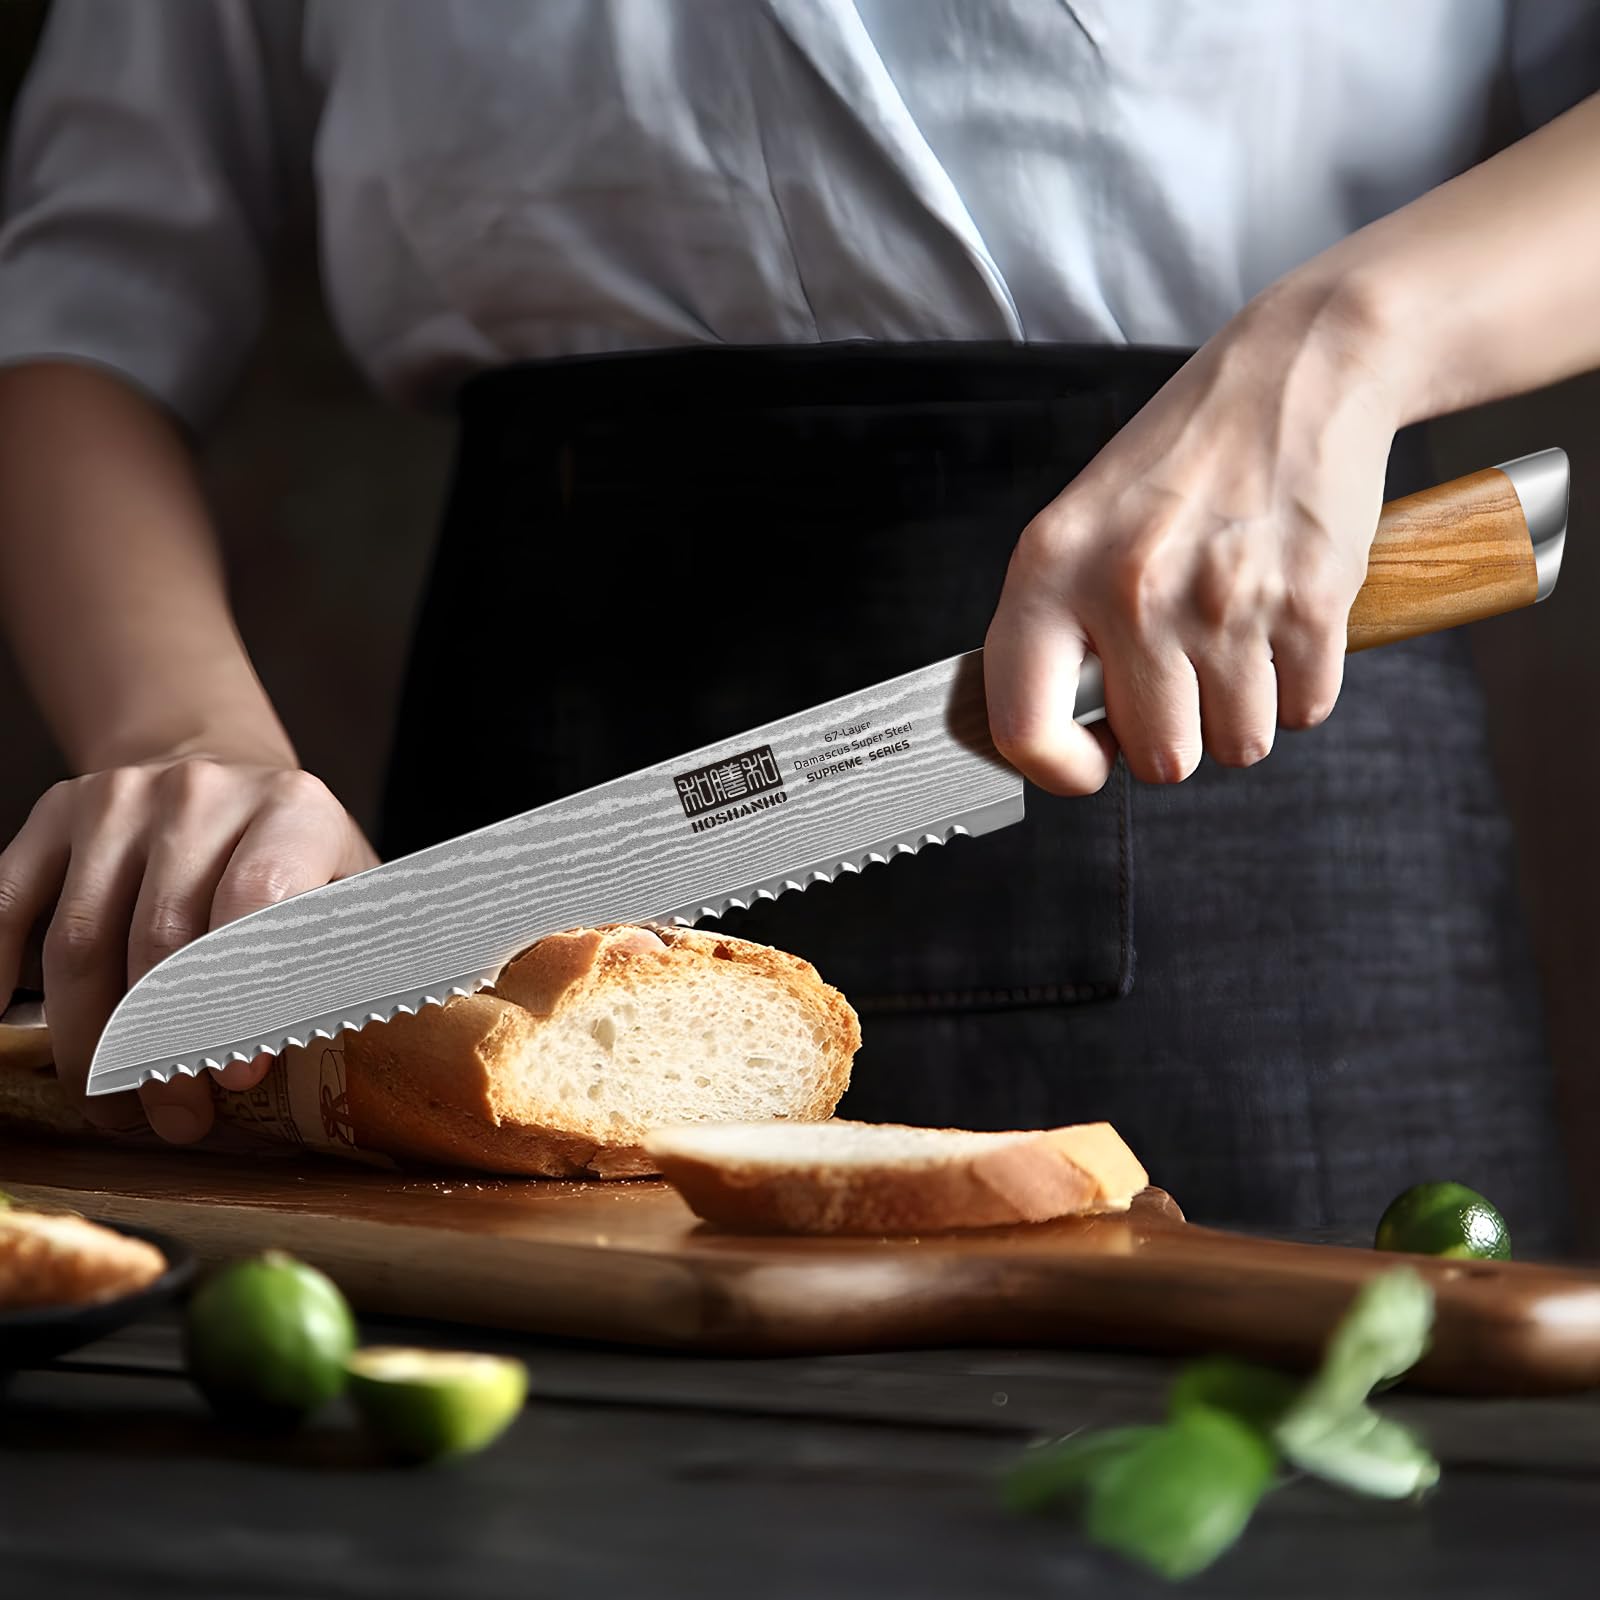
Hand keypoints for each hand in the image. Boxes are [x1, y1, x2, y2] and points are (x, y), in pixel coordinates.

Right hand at [0, 752, 378, 1142]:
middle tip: (178, 1120)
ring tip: (117, 1106)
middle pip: (162, 940)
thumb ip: (363, 955)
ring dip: (94, 1043)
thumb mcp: (350, 891)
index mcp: (295, 808)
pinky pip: (9, 909)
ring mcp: (118, 798)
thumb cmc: (294, 861)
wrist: (216, 774)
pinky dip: (5, 979)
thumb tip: (409, 1041)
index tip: (239, 1079)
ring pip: (81, 941)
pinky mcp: (53, 814)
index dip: (246, 1001)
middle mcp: (204, 792)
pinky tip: (21, 1036)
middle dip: (167, 1050)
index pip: (259, 907)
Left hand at [984, 282, 1401, 793]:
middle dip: (1178, 734)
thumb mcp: (1079, 531)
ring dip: (1243, 713)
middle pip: (1158, 759)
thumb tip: (1060, 742)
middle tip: (1184, 673)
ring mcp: (1222, 599)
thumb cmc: (1178, 465)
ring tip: (1235, 638)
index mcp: (1050, 573)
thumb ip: (1058, 634)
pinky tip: (1282, 622)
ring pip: (1238, 746)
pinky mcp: (1309, 600)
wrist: (1294, 375)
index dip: (1060, 770)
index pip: (1025, 728)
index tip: (1090, 760)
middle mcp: (1129, 590)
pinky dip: (1300, 686)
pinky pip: (1304, 712)